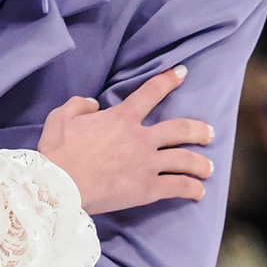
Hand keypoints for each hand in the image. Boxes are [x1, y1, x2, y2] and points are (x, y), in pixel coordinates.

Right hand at [37, 66, 215, 215]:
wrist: (59, 185)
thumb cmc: (58, 152)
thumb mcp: (61, 117)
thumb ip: (79, 105)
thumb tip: (92, 104)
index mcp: (122, 118)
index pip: (150, 93)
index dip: (168, 80)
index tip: (182, 73)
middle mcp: (141, 138)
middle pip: (180, 129)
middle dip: (198, 130)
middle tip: (209, 133)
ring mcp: (147, 164)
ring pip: (184, 160)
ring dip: (200, 163)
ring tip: (209, 168)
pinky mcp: (147, 189)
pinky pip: (177, 187)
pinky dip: (191, 189)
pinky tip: (199, 193)